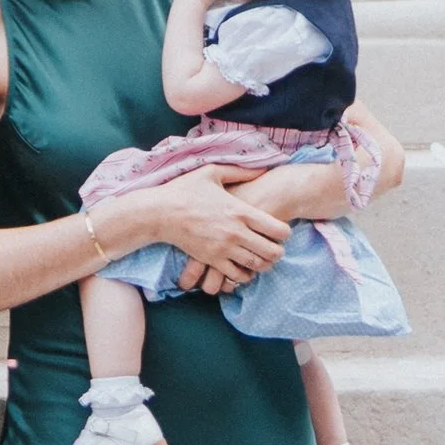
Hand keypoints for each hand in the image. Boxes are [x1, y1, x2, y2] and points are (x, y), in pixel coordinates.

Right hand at [118, 165, 289, 289]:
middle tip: (275, 248)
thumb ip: (240, 172)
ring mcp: (224, 249)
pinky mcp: (211, 260)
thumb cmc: (184, 190)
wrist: (159, 213)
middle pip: (273, 252)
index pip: (279, 230)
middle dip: (278, 252)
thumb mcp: (212, 173)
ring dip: (263, 264)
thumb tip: (263, 169)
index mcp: (241, 211)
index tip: (280, 231)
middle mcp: (236, 233)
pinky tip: (242, 267)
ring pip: (257, 266)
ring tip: (260, 259)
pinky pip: (236, 275)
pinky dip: (243, 275)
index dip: (285, 233)